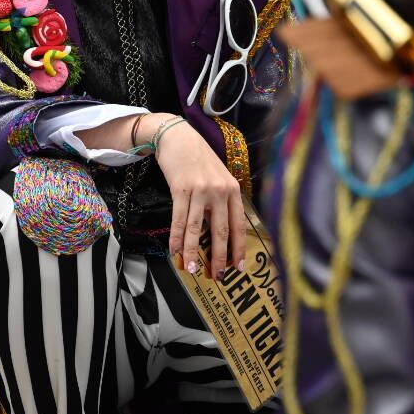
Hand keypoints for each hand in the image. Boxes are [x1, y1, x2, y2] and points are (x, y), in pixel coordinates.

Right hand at [151, 114, 246, 280]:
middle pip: (221, 231)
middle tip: (218, 276)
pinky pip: (179, 219)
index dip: (238, 248)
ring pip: (197, 228)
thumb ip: (223, 200)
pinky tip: (175, 251)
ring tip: (193, 269)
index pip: (238, 224)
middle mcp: (220, 191)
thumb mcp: (219, 177)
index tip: (239, 267)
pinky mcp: (182, 189)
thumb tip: (222, 230)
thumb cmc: (199, 159)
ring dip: (193, 252)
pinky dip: (176, 238)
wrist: (179, 137)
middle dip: (219, 257)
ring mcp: (201, 190)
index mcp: (232, 190)